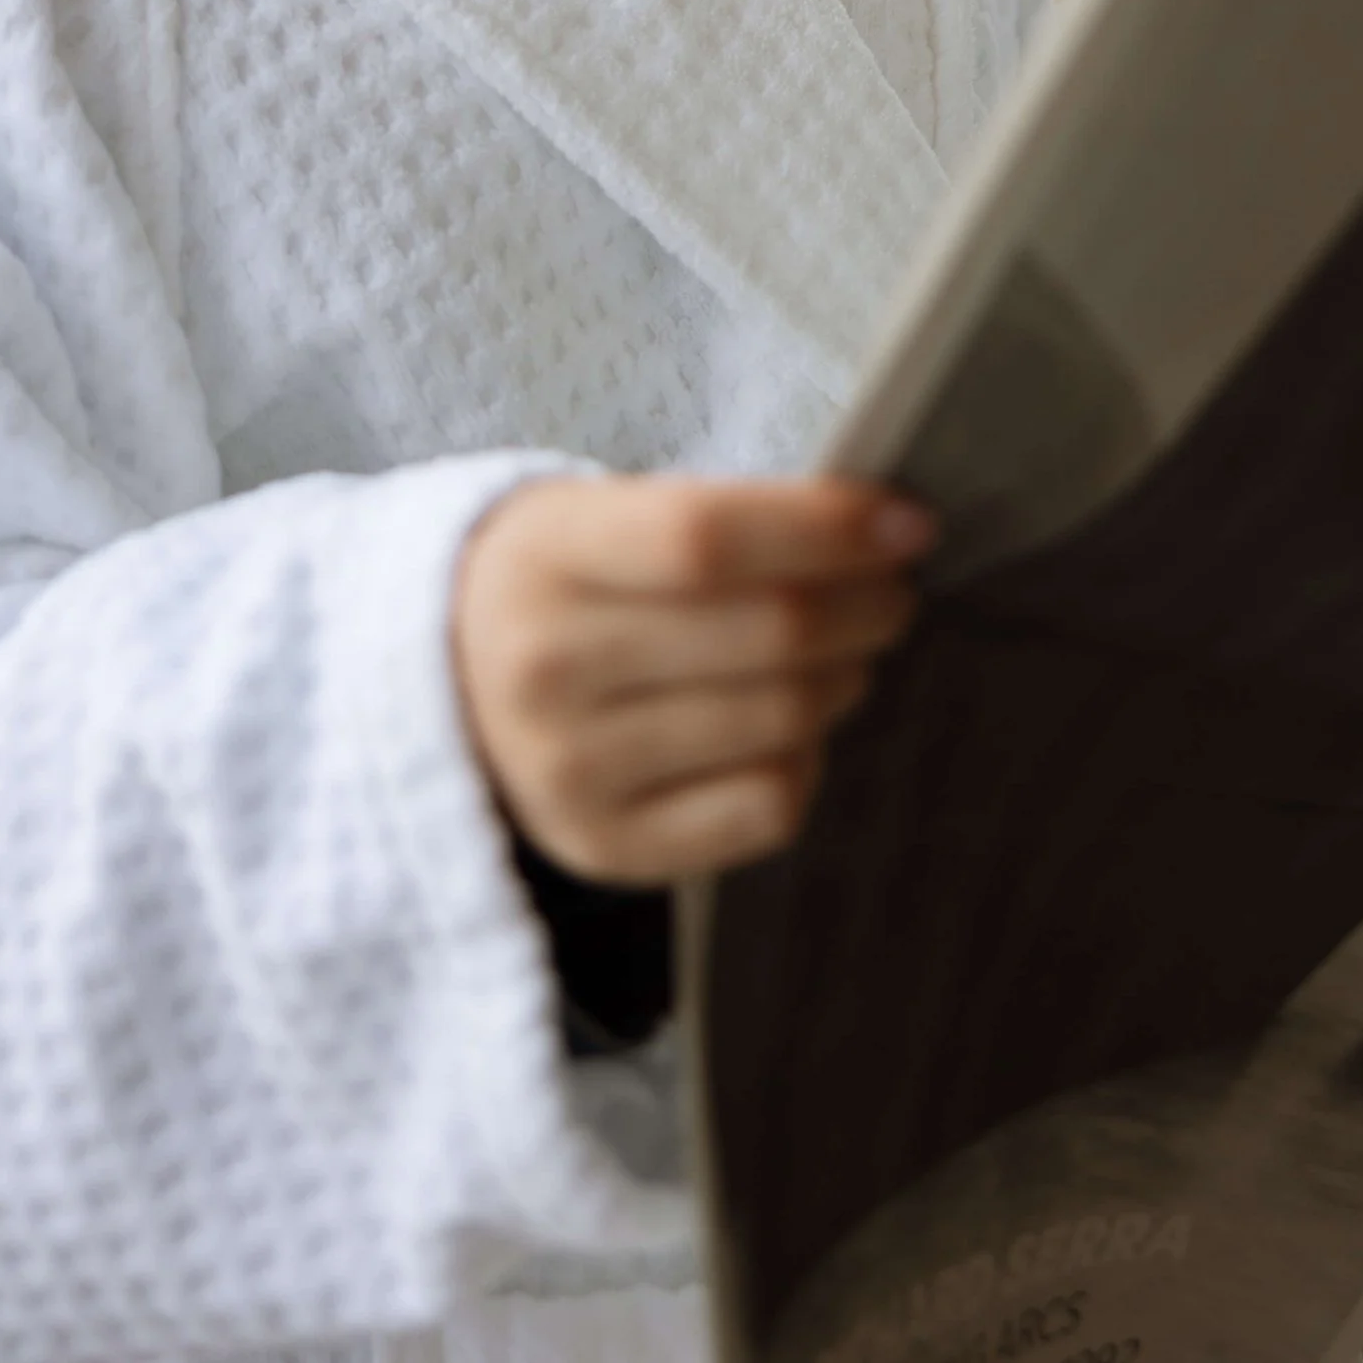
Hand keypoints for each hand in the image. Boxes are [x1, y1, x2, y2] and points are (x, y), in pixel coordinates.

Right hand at [451, 472, 933, 884]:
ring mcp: (570, 773)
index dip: (827, 529)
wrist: (451, 682)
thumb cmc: (565, 579)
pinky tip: (793, 726)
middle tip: (896, 587)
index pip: (706, 538)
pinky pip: (766, 808)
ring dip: (848, 675)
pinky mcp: (605, 849)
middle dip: (867, 604)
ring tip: (848, 649)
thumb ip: (724, 516)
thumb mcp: (603, 512)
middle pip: (767, 636)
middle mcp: (545, 671)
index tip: (910, 522)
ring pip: (781, 722)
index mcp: (545, 557)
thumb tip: (883, 527)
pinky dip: (808, 759)